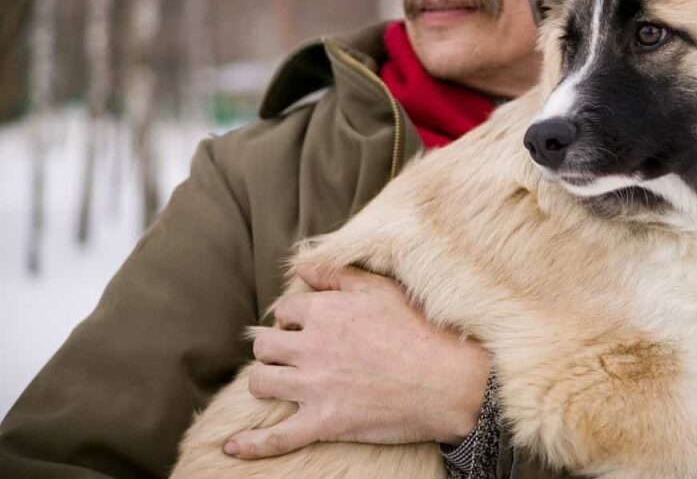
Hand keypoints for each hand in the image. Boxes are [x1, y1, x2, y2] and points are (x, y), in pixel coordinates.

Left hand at [223, 265, 490, 458]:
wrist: (448, 380)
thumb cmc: (421, 330)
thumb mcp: (381, 288)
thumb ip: (337, 273)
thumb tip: (301, 266)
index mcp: (325, 311)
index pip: (286, 309)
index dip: (294, 316)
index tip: (307, 324)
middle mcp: (312, 346)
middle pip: (266, 344)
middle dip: (274, 347)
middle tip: (293, 352)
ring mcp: (315, 387)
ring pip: (262, 381)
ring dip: (265, 379)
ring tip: (278, 380)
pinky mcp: (324, 423)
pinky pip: (276, 437)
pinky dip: (251, 444)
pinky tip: (232, 446)